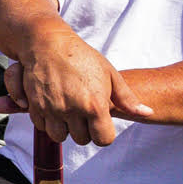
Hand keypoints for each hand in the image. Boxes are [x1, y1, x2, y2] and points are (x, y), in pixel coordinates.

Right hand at [0, 22, 126, 146]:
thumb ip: (127, 98)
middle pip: (81, 139)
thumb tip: (148, 113)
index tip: (101, 123)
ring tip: (68, 112)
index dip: (103, 133)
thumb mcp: (110, 74)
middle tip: (83, 113)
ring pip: (60, 136)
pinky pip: (42, 126)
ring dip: (64, 128)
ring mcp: (51, 108)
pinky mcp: (34, 106)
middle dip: (84, 130)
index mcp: (94, 105)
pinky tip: (53, 106)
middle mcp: (72, 109)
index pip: (103, 139)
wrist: (47, 43)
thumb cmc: (82, 57)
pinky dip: (47, 121)